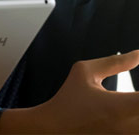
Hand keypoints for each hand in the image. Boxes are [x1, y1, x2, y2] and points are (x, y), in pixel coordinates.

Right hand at [0, 51, 138, 132]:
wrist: (52, 129)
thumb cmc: (67, 100)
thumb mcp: (84, 72)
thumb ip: (114, 63)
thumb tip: (137, 54)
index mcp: (120, 106)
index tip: (136, 90)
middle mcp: (127, 128)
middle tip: (133, 96)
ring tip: (130, 104)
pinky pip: (135, 132)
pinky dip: (134, 123)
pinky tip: (128, 116)